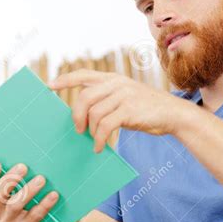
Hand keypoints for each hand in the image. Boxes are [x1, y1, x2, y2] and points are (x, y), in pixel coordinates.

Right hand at [0, 161, 57, 221]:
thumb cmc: (28, 200)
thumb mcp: (19, 188)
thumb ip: (18, 176)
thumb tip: (30, 155)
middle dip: (10, 179)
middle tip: (24, 166)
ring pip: (15, 205)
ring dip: (29, 190)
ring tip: (41, 179)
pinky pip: (34, 216)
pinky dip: (44, 204)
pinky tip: (53, 195)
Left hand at [48, 70, 187, 153]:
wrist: (173, 114)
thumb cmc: (147, 110)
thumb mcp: (126, 98)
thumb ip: (107, 100)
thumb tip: (84, 116)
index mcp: (113, 79)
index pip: (83, 74)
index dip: (65, 80)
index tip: (49, 86)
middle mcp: (117, 83)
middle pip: (84, 97)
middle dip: (77, 115)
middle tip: (78, 130)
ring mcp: (124, 95)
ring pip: (94, 113)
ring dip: (91, 131)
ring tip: (93, 141)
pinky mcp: (130, 110)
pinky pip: (105, 126)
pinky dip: (99, 139)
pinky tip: (99, 146)